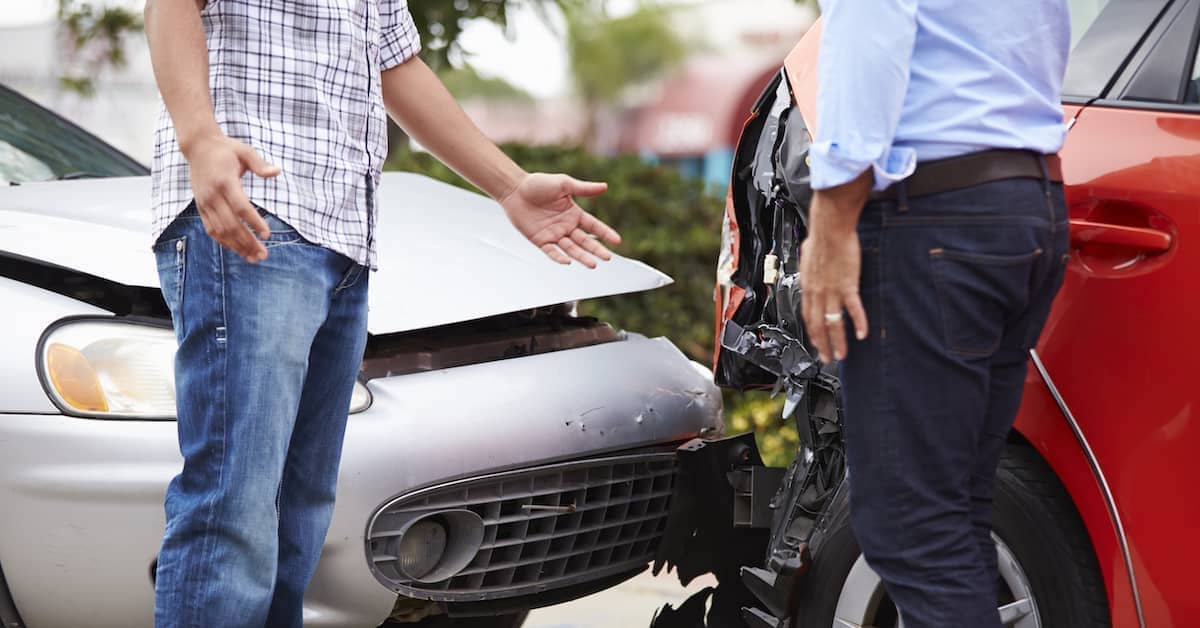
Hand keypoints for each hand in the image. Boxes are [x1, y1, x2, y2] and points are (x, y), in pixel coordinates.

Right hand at [184, 134, 280, 262]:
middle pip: (231, 224)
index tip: (267, 235)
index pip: (241, 207)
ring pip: (220, 231)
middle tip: (264, 254)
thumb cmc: (226, 149)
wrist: (198, 147)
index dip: (254, 222)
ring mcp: (205, 203)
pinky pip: (212, 229)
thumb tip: (277, 171)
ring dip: (237, 246)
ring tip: (254, 258)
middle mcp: (212, 195)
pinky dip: (225, 242)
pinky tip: (238, 250)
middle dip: (248, 242)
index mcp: (225, 182)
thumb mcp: (245, 151)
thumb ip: (260, 164)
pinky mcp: (201, 207)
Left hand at [499, 173, 620, 267]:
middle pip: (585, 241)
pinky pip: (551, 251)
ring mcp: (554, 234)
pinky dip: (559, 257)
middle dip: (596, 249)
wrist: (514, 189)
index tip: (617, 241)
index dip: (605, 233)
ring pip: (571, 249)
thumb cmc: (538, 183)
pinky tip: (567, 262)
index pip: (593, 226)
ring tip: (593, 264)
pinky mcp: (540, 240)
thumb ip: (584, 189)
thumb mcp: (564, 184)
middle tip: (607, 257)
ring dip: (582, 256)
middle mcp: (566, 226)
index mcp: (574, 213)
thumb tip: (605, 187)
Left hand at [799, 192, 869, 362]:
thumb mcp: (808, 255)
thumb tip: (810, 262)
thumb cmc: (821, 237)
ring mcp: (831, 291)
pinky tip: (861, 334)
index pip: (807, 315)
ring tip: (841, 354)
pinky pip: (852, 309)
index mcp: (808, 286)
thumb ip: (810, 265)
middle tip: (826, 358)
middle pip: (817, 325)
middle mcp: (817, 292)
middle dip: (821, 345)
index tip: (815, 342)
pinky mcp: (847, 285)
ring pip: (832, 323)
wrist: (830, 228)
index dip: (811, 332)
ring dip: (837, 341)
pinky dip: (858, 323)